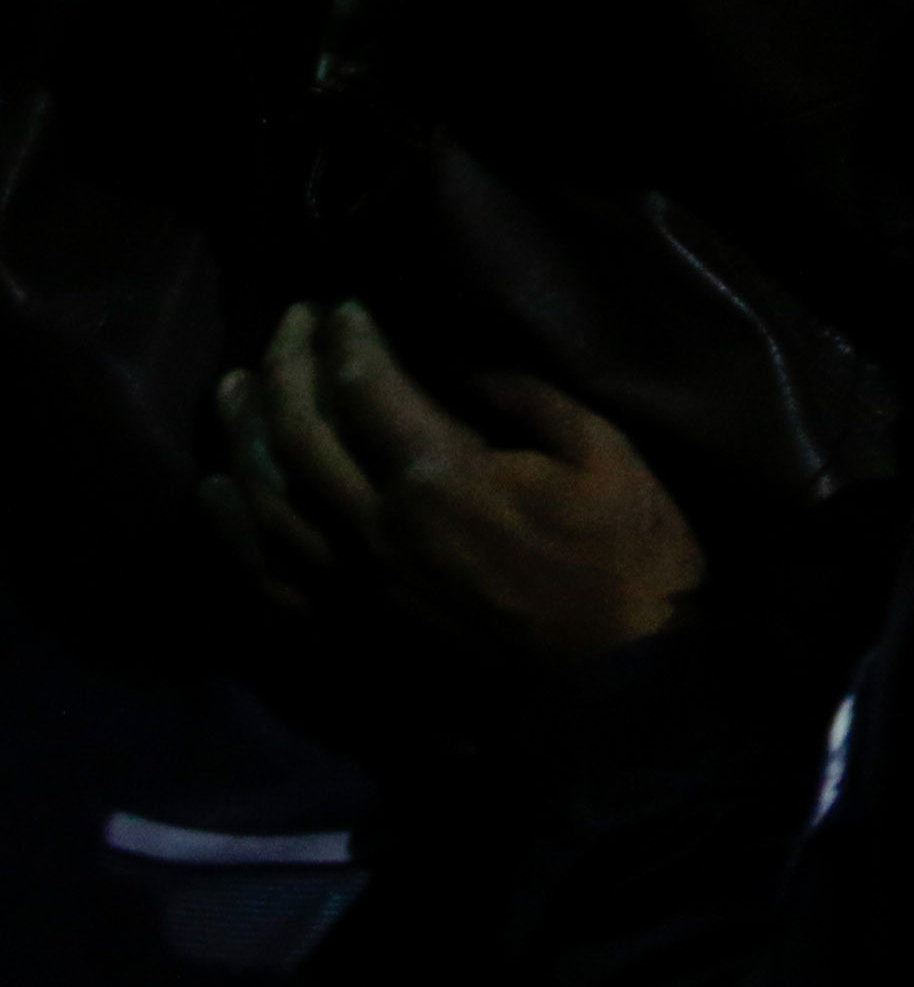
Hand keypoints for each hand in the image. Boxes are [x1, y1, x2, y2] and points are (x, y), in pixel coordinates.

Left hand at [202, 302, 703, 668]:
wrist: (614, 682)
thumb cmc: (626, 560)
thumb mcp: (605, 455)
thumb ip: (528, 400)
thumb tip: (465, 372)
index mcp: (441, 478)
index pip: (368, 386)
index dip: (350, 337)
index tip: (343, 305)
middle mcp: (375, 529)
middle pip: (301, 431)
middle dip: (288, 365)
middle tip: (290, 323)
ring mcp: (352, 585)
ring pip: (265, 497)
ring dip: (243, 432)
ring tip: (237, 386)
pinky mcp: (347, 629)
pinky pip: (263, 576)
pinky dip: (230, 530)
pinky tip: (214, 491)